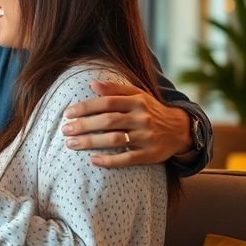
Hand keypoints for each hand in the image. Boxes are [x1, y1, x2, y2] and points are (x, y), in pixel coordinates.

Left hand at [62, 81, 191, 167]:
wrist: (180, 129)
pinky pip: (127, 159)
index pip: (106, 102)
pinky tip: (93, 161)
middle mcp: (142, 118)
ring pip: (114, 139)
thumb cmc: (150, 110)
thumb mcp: (137, 95)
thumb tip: (91, 84)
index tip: (67, 113)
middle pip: (108, 121)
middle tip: (64, 130)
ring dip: (90, 142)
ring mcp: (146, 137)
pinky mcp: (150, 155)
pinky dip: (109, 161)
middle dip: (83, 125)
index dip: (85, 107)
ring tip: (71, 144)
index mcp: (137, 101)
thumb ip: (115, 89)